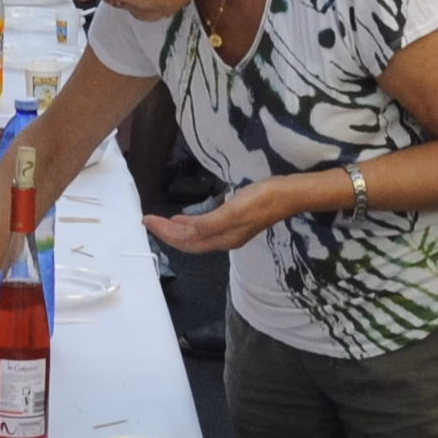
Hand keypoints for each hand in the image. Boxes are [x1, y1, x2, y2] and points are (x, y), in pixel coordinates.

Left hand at [143, 178, 298, 254]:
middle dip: (166, 234)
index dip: (165, 232)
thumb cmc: (263, 198)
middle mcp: (224, 240)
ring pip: (195, 238)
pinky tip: (185, 219)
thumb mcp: (234, 209)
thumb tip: (184, 230)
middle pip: (188, 242)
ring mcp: (230, 233)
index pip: (185, 240)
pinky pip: (204, 230)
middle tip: (148, 221)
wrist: (290, 194)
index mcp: (222, 238)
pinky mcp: (235, 223)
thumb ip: (209, 223)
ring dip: (177, 231)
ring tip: (161, 223)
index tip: (147, 220)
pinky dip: (190, 226)